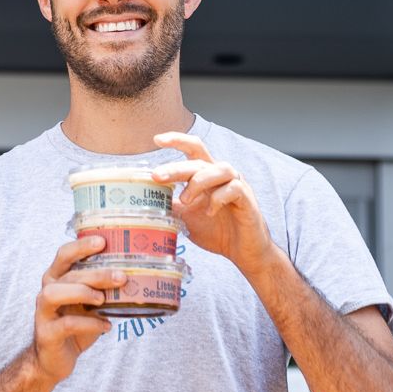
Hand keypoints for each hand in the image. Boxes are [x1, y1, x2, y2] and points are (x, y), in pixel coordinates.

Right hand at [29, 237, 121, 385]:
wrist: (55, 359)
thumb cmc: (75, 325)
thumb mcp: (89, 304)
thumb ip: (102, 290)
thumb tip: (135, 278)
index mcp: (57, 278)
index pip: (64, 254)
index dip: (82, 246)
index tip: (103, 241)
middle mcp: (47, 290)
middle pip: (68, 274)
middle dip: (96, 273)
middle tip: (121, 277)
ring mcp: (43, 312)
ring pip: (54, 293)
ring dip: (81, 293)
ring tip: (103, 300)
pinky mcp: (46, 333)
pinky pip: (66, 324)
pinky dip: (89, 323)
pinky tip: (106, 326)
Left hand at [152, 132, 277, 277]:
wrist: (242, 251)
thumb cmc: (216, 230)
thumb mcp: (186, 217)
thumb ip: (170, 205)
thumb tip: (145, 200)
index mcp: (206, 175)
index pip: (193, 149)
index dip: (177, 140)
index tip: (156, 139)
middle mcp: (221, 175)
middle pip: (199, 160)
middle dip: (176, 167)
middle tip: (157, 176)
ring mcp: (236, 185)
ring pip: (218, 169)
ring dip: (198, 182)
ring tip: (185, 200)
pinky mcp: (247, 199)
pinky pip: (234, 188)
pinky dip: (218, 198)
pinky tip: (210, 212)